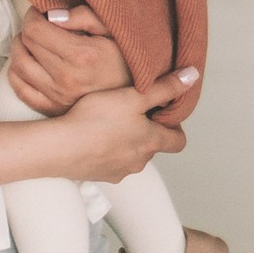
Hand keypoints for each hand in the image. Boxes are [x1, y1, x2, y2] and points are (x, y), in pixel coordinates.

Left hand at [2, 4, 126, 111]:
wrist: (139, 93)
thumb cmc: (125, 57)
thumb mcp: (113, 29)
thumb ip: (84, 16)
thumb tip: (52, 15)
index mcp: (82, 55)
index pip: (35, 29)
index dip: (33, 16)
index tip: (41, 13)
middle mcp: (67, 78)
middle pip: (26, 44)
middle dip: (29, 29)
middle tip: (41, 25)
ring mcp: (58, 97)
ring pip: (18, 65)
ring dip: (20, 49)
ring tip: (34, 43)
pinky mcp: (53, 110)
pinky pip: (21, 89)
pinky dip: (17, 73)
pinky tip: (29, 64)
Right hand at [39, 68, 197, 185]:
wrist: (60, 147)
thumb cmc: (96, 120)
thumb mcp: (134, 96)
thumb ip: (164, 87)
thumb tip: (192, 76)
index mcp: (152, 141)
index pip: (178, 141)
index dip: (175, 126)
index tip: (163, 113)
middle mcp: (140, 161)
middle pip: (153, 146)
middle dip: (147, 131)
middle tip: (132, 112)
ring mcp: (119, 171)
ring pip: (131, 155)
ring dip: (126, 142)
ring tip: (109, 123)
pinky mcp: (99, 176)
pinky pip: (110, 163)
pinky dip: (107, 151)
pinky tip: (93, 137)